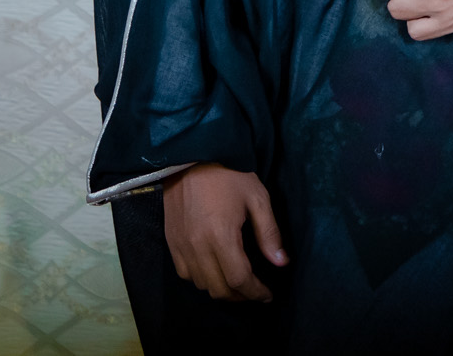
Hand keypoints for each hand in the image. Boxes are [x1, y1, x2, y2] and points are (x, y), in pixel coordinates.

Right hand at [163, 164, 287, 301]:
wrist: (192, 156)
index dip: (255, 292)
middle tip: (256, 292)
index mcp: (220, 236)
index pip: (238, 279)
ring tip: (239, 284)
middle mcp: (197, 247)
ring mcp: (180, 246)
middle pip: (218, 288)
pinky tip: (215, 271)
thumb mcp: (257, 198)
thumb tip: (281, 262)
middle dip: (240, 296)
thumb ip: (269, 233)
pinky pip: (186, 274)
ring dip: (221, 290)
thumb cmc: (229, 173)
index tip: (268, 295)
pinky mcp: (171, 242)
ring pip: (201, 284)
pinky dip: (202, 280)